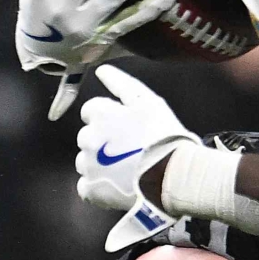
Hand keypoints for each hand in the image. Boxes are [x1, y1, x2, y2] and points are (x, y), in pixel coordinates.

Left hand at [73, 64, 198, 216]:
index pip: (91, 111)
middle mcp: (88, 138)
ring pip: (86, 162)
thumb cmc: (164, 136)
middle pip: (88, 137)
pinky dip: (99, 188)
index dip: (108, 119)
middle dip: (103, 143)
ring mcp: (87, 165)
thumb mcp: (149, 102)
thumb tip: (101, 70)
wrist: (172, 174)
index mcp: (99, 114)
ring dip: (101, 165)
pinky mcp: (91, 189)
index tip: (125, 129)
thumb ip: (122, 84)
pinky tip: (118, 186)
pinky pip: (87, 188)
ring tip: (126, 171)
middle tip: (129, 151)